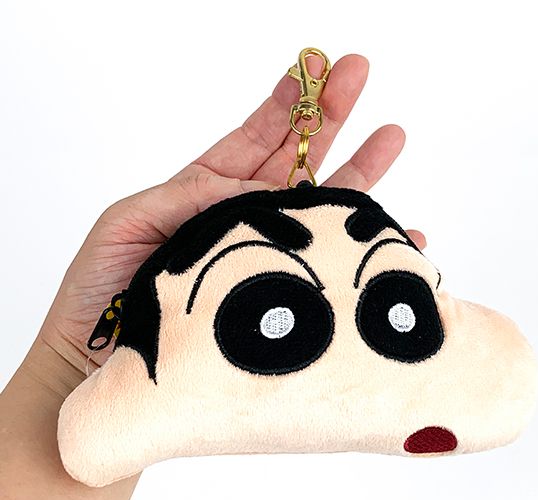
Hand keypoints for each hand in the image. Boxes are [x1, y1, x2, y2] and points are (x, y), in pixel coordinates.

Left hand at [39, 54, 424, 375]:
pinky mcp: (278, 291)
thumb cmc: (104, 287)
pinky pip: (328, 263)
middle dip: (328, 116)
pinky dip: (361, 247)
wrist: (104, 356)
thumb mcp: (129, 221)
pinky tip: (395, 233)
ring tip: (391, 136)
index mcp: (204, 194)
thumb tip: (249, 185)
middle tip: (359, 72)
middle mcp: (242, 220)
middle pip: (296, 161)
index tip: (314, 67)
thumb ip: (187, 196)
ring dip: (358, 171)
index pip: (253, 141)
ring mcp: (264, 254)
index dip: (286, 105)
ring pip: (320, 206)